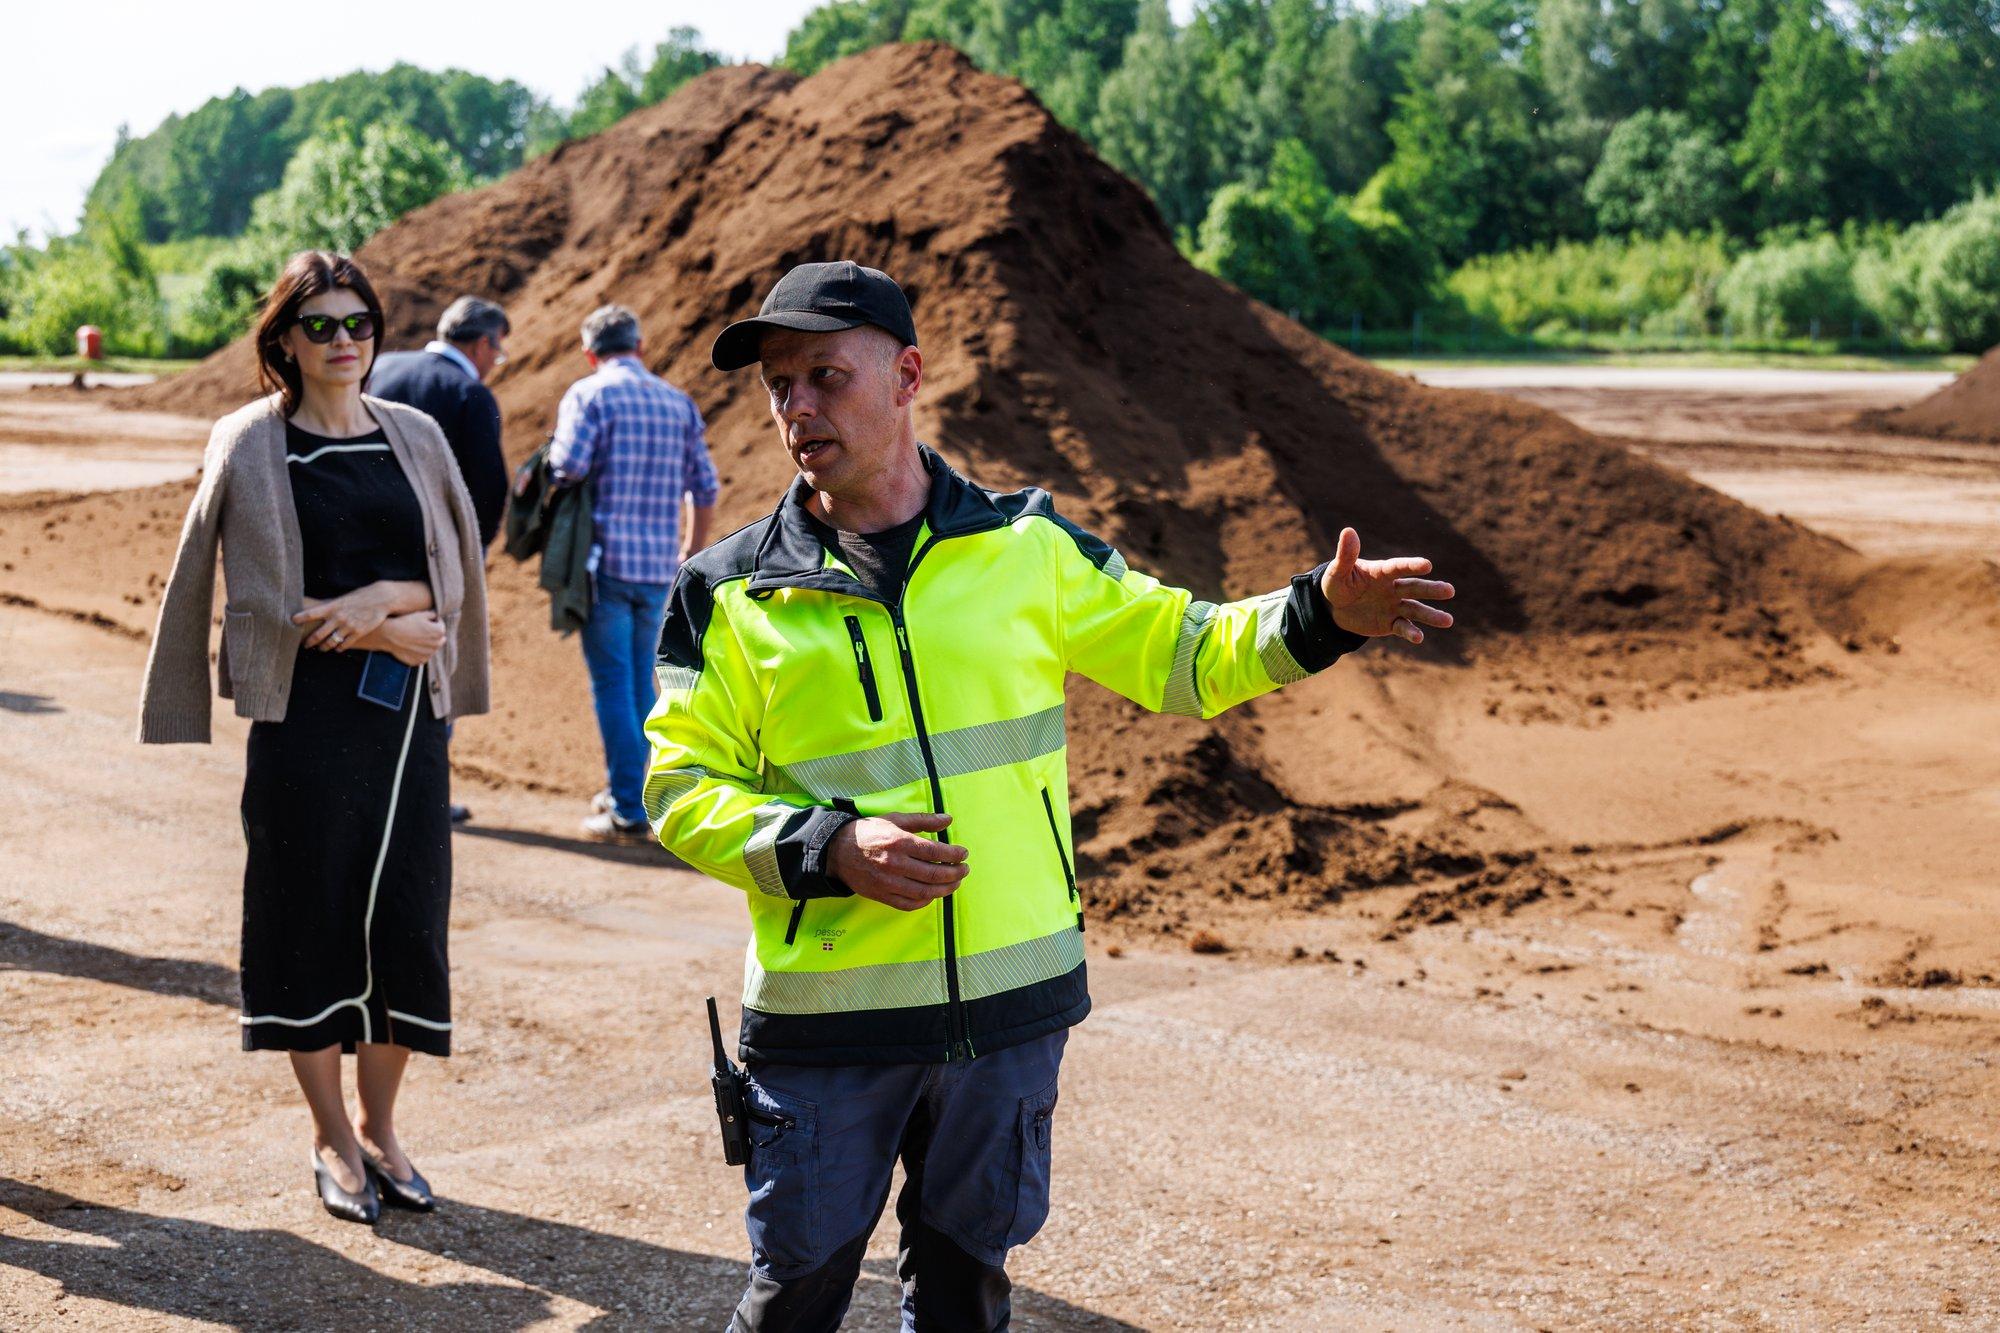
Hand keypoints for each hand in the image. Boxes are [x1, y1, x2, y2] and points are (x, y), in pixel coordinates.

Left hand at [294, 582, 401, 650]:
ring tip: (321, 648)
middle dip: (310, 641)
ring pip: (331, 642)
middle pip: (318, 634)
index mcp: (332, 607)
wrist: (381, 599)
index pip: (310, 614)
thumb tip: (315, 611)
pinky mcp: (358, 633)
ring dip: (324, 647)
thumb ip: (330, 606)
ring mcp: (348, 626)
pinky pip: (344, 645)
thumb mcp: (343, 599)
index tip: (291, 622)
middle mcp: (338, 617)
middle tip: (306, 645)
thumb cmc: (359, 597)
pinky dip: (339, 648)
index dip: (299, 618)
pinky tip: (337, 648)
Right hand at [354, 611, 446, 666]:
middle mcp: (437, 645)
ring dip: (427, 643)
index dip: (432, 621)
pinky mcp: (419, 661)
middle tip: (419, 629)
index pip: (440, 624)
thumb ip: (433, 614)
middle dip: (432, 633)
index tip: (423, 620)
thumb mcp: (421, 614)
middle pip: (438, 638)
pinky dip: (419, 652)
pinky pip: (423, 655)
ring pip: (431, 648)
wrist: (389, 634)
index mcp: (439, 632)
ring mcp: (428, 654)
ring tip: (414, 637)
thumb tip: (436, 617)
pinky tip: (410, 645)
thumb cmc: (405, 622)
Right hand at [828, 813, 969, 911]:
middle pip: (933, 874)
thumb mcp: (896, 819)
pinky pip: (909, 904)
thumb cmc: (870, 832)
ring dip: (945, 889)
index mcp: (899, 842)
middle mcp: (895, 864)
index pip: (935, 852)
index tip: (963, 854)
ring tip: (955, 883)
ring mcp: (888, 883)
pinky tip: (933, 894)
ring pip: (924, 892)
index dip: (954, 854)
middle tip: (964, 870)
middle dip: (955, 873)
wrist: (838, 851)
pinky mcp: (882, 895)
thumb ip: (924, 820)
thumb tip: (948, 819)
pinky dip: (925, 901)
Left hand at [1319, 527, 1455, 643]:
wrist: (1335, 609)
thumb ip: (1346, 555)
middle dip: (1432, 589)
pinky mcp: (1390, 623)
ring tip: (1448, 621)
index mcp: (1382, 572)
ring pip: (1415, 609)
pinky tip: (1419, 638)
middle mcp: (1393, 588)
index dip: (1411, 566)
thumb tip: (1348, 531)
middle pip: (1415, 587)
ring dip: (1431, 615)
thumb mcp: (1337, 572)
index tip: (1427, 565)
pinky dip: (1411, 632)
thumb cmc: (1337, 585)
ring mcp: (1394, 606)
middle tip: (1450, 591)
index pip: (1398, 567)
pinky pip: (1403, 627)